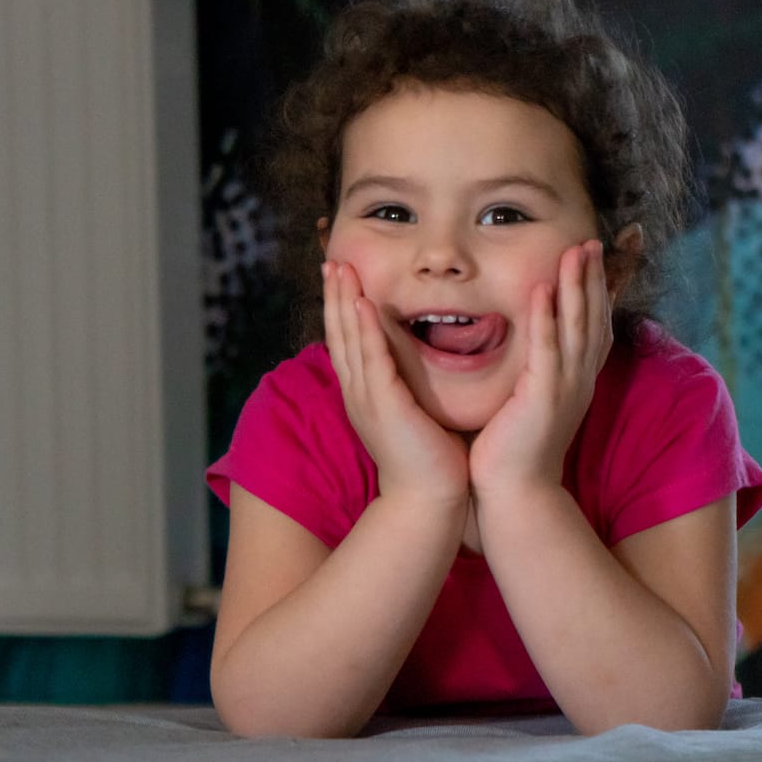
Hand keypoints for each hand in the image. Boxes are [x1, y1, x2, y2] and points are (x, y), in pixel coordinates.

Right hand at [322, 260, 470, 505]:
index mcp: (365, 394)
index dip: (343, 308)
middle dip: (335, 297)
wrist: (430, 499)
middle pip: (340, 334)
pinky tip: (364, 304)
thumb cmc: (429, 459)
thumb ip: (408, 386)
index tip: (342, 277)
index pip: (349, 342)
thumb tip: (415, 362)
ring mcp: (367, 399)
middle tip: (331, 261)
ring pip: (351, 340)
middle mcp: (359, 393)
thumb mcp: (413, 412)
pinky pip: (372, 360)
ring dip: (345, 303)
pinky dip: (366, 330)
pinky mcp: (384, 405)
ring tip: (341, 270)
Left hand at [469, 240, 611, 500]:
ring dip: (577, 287)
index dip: (595, 292)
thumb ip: (532, 375)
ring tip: (575, 251)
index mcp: (575, 382)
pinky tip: (543, 289)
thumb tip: (524, 353)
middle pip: (592, 320)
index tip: (590, 259)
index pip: (592, 328)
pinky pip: (547, 350)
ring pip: (576, 328)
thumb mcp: (530, 404)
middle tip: (590, 242)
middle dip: (593, 279)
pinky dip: (547, 318)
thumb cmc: (515, 451)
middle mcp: (578, 381)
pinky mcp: (543, 399)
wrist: (515, 494)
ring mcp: (565, 389)